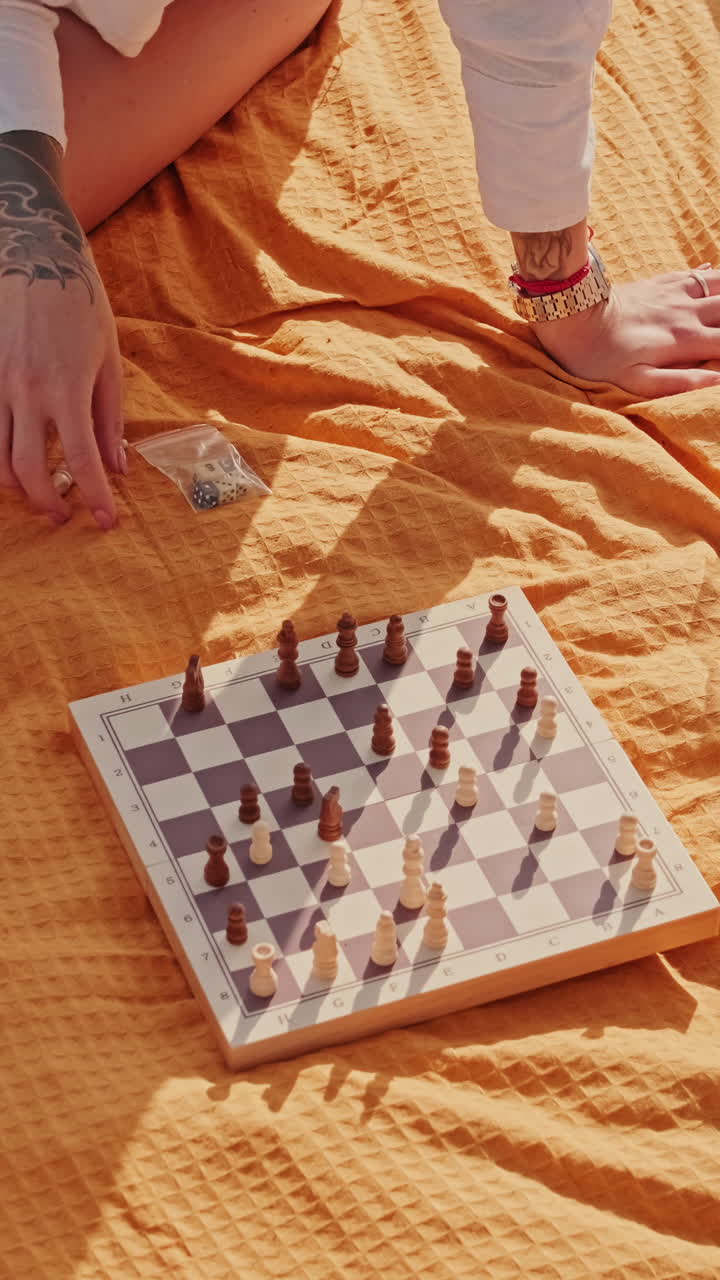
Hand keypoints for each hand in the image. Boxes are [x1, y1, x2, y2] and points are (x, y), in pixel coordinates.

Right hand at [0, 242, 124, 526]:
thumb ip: (111, 419)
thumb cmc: (81, 306)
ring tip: (36, 495)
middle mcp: (26, 391)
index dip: (95, 498)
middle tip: (65, 515)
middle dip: (48, 502)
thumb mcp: (109, 361)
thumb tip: (117, 467)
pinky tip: (10, 466)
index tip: (107, 522)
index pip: (81, 461)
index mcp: (67, 389)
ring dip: (16, 487)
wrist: (36, 256)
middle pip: (29, 469)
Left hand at [530, 266, 719, 397]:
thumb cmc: (597, 356)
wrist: (570, 314)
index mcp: (685, 340)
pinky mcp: (662, 282)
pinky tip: (719, 277)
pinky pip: (700, 274)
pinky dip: (717, 276)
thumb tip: (717, 384)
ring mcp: (676, 293)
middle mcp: (687, 313)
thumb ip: (679, 384)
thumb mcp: (635, 381)